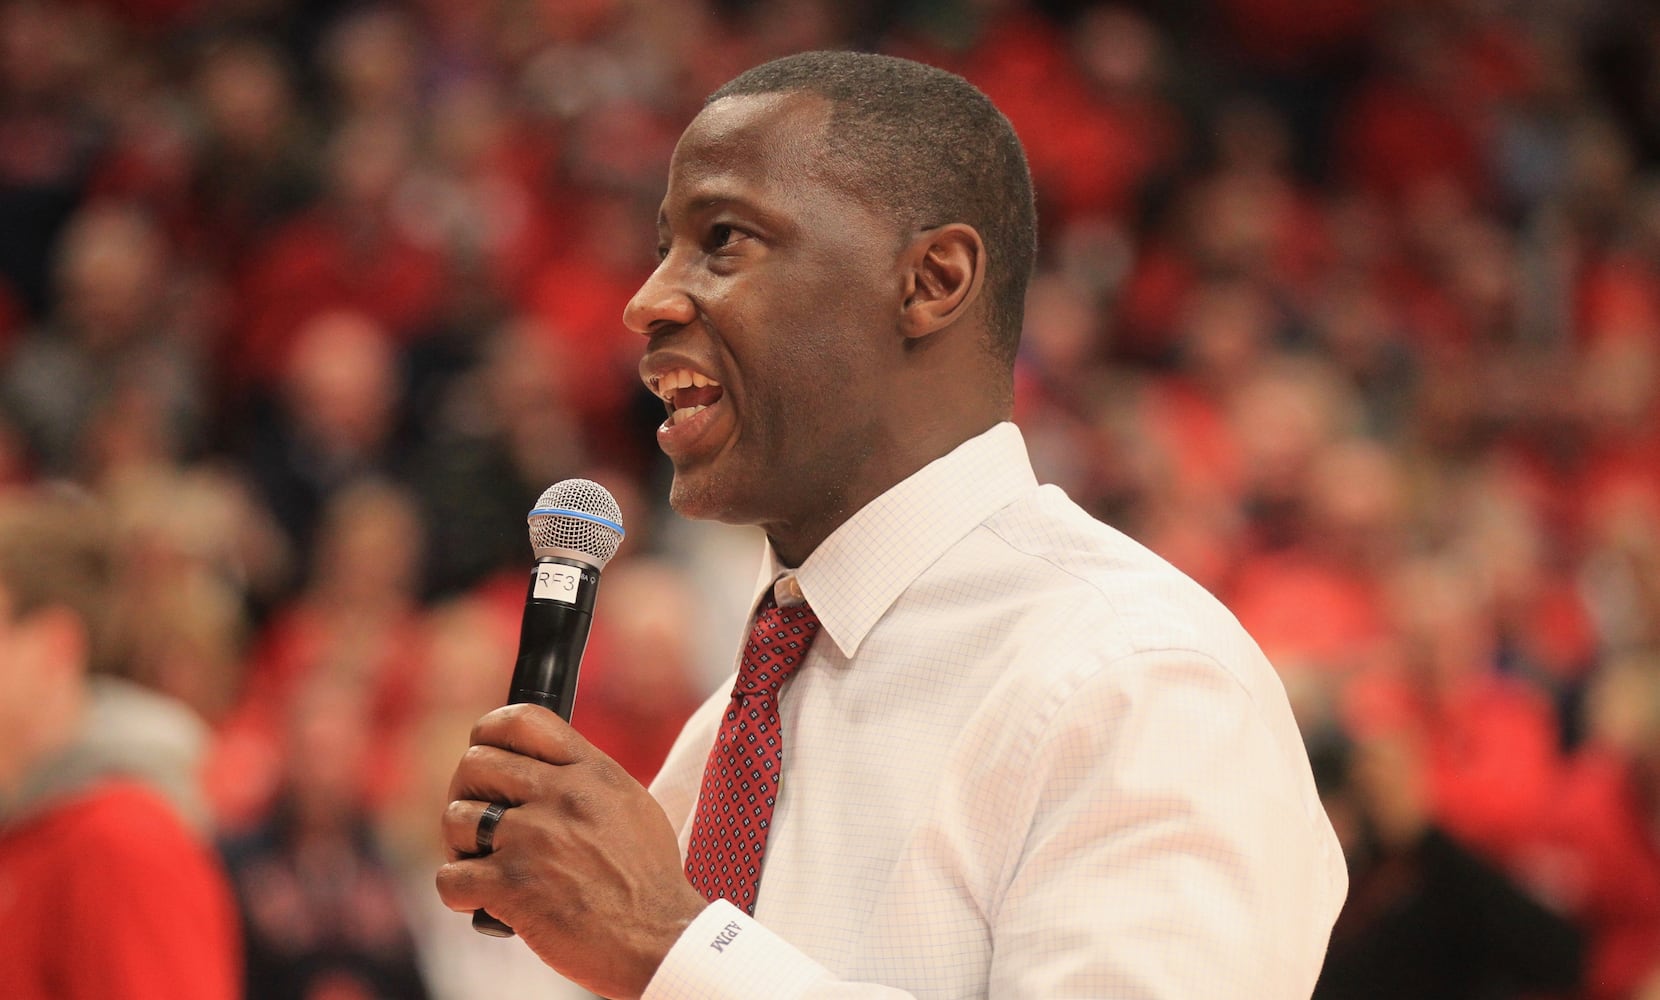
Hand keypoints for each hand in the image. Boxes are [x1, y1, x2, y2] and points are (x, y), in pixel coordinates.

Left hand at [436, 704, 709, 998]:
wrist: (658, 938)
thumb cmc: (647, 879)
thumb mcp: (630, 805)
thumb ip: (585, 779)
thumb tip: (543, 768)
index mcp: (591, 771)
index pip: (522, 720)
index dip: (490, 734)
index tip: (485, 754)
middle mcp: (560, 796)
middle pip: (475, 764)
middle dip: (467, 794)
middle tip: (480, 823)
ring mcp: (534, 839)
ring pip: (456, 818)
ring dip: (462, 846)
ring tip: (488, 866)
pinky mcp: (513, 886)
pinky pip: (450, 878)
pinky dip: (459, 894)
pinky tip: (484, 902)